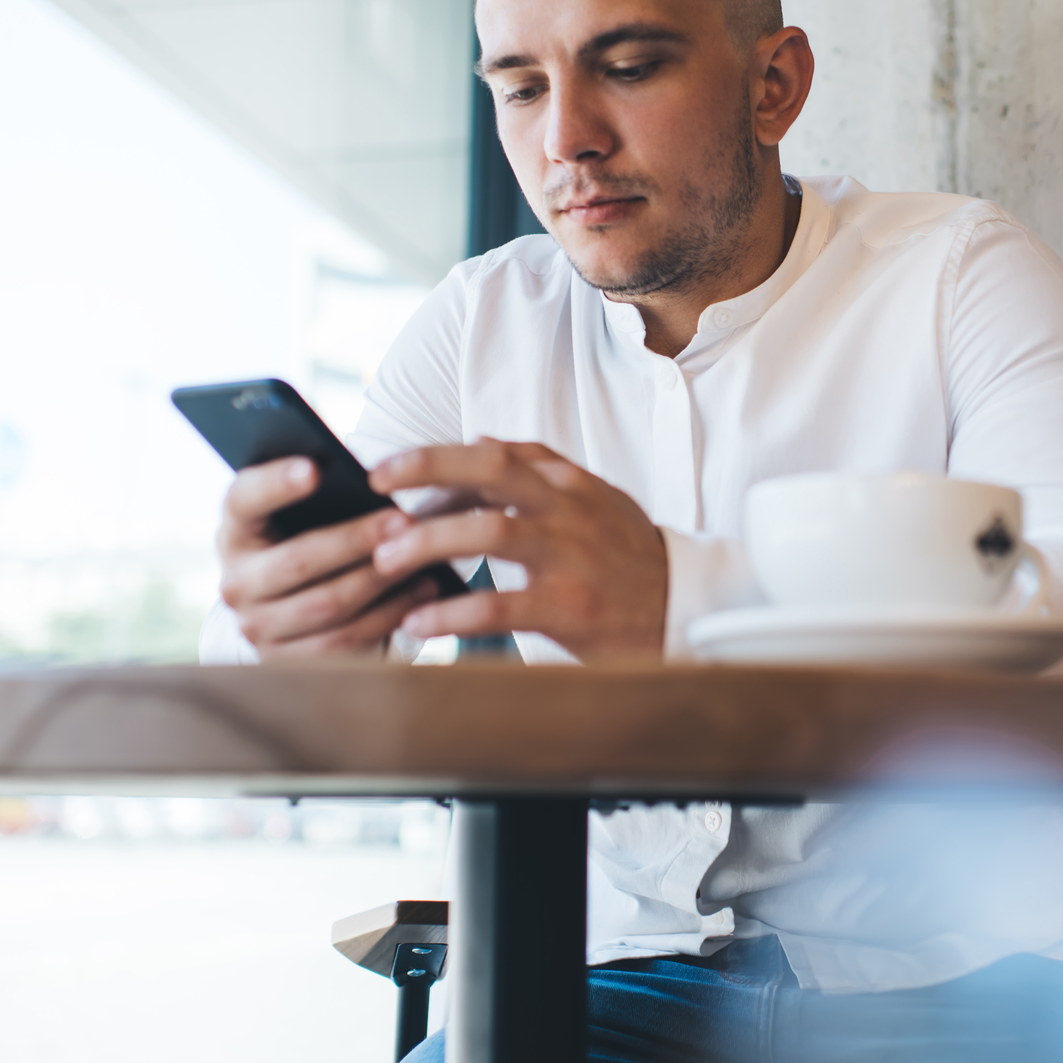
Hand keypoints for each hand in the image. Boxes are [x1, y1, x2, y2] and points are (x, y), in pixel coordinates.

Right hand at [216, 457, 451, 657]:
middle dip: (357, 539)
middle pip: (299, 560)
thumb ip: (322, 494)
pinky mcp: (287, 661)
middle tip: (403, 520)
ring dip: (381, 579)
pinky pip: (344, 641)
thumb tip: (372, 479)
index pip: (244, 499)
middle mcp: (236, 582)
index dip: (275, 483)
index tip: (313, 469)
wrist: (294, 606)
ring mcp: (257, 627)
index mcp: (236, 530)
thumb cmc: (308, 539)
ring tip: (422, 556)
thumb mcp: (302, 515)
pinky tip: (420, 593)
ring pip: (328, 603)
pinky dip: (388, 615)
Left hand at [368, 439, 667, 659]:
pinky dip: (452, 613)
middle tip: (377, 487)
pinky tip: (419, 621)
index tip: (389, 470)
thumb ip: (540, 471)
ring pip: (490, 530)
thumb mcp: (594, 500)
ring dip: (430, 540)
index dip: (437, 457)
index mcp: (570, 483)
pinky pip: (500, 605)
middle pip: (491, 469)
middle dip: (427, 469)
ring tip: (387, 559)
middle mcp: (569, 509)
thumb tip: (480, 441)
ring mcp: (570, 557)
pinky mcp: (569, 608)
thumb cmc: (629, 557)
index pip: (496, 452)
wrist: (684, 609)